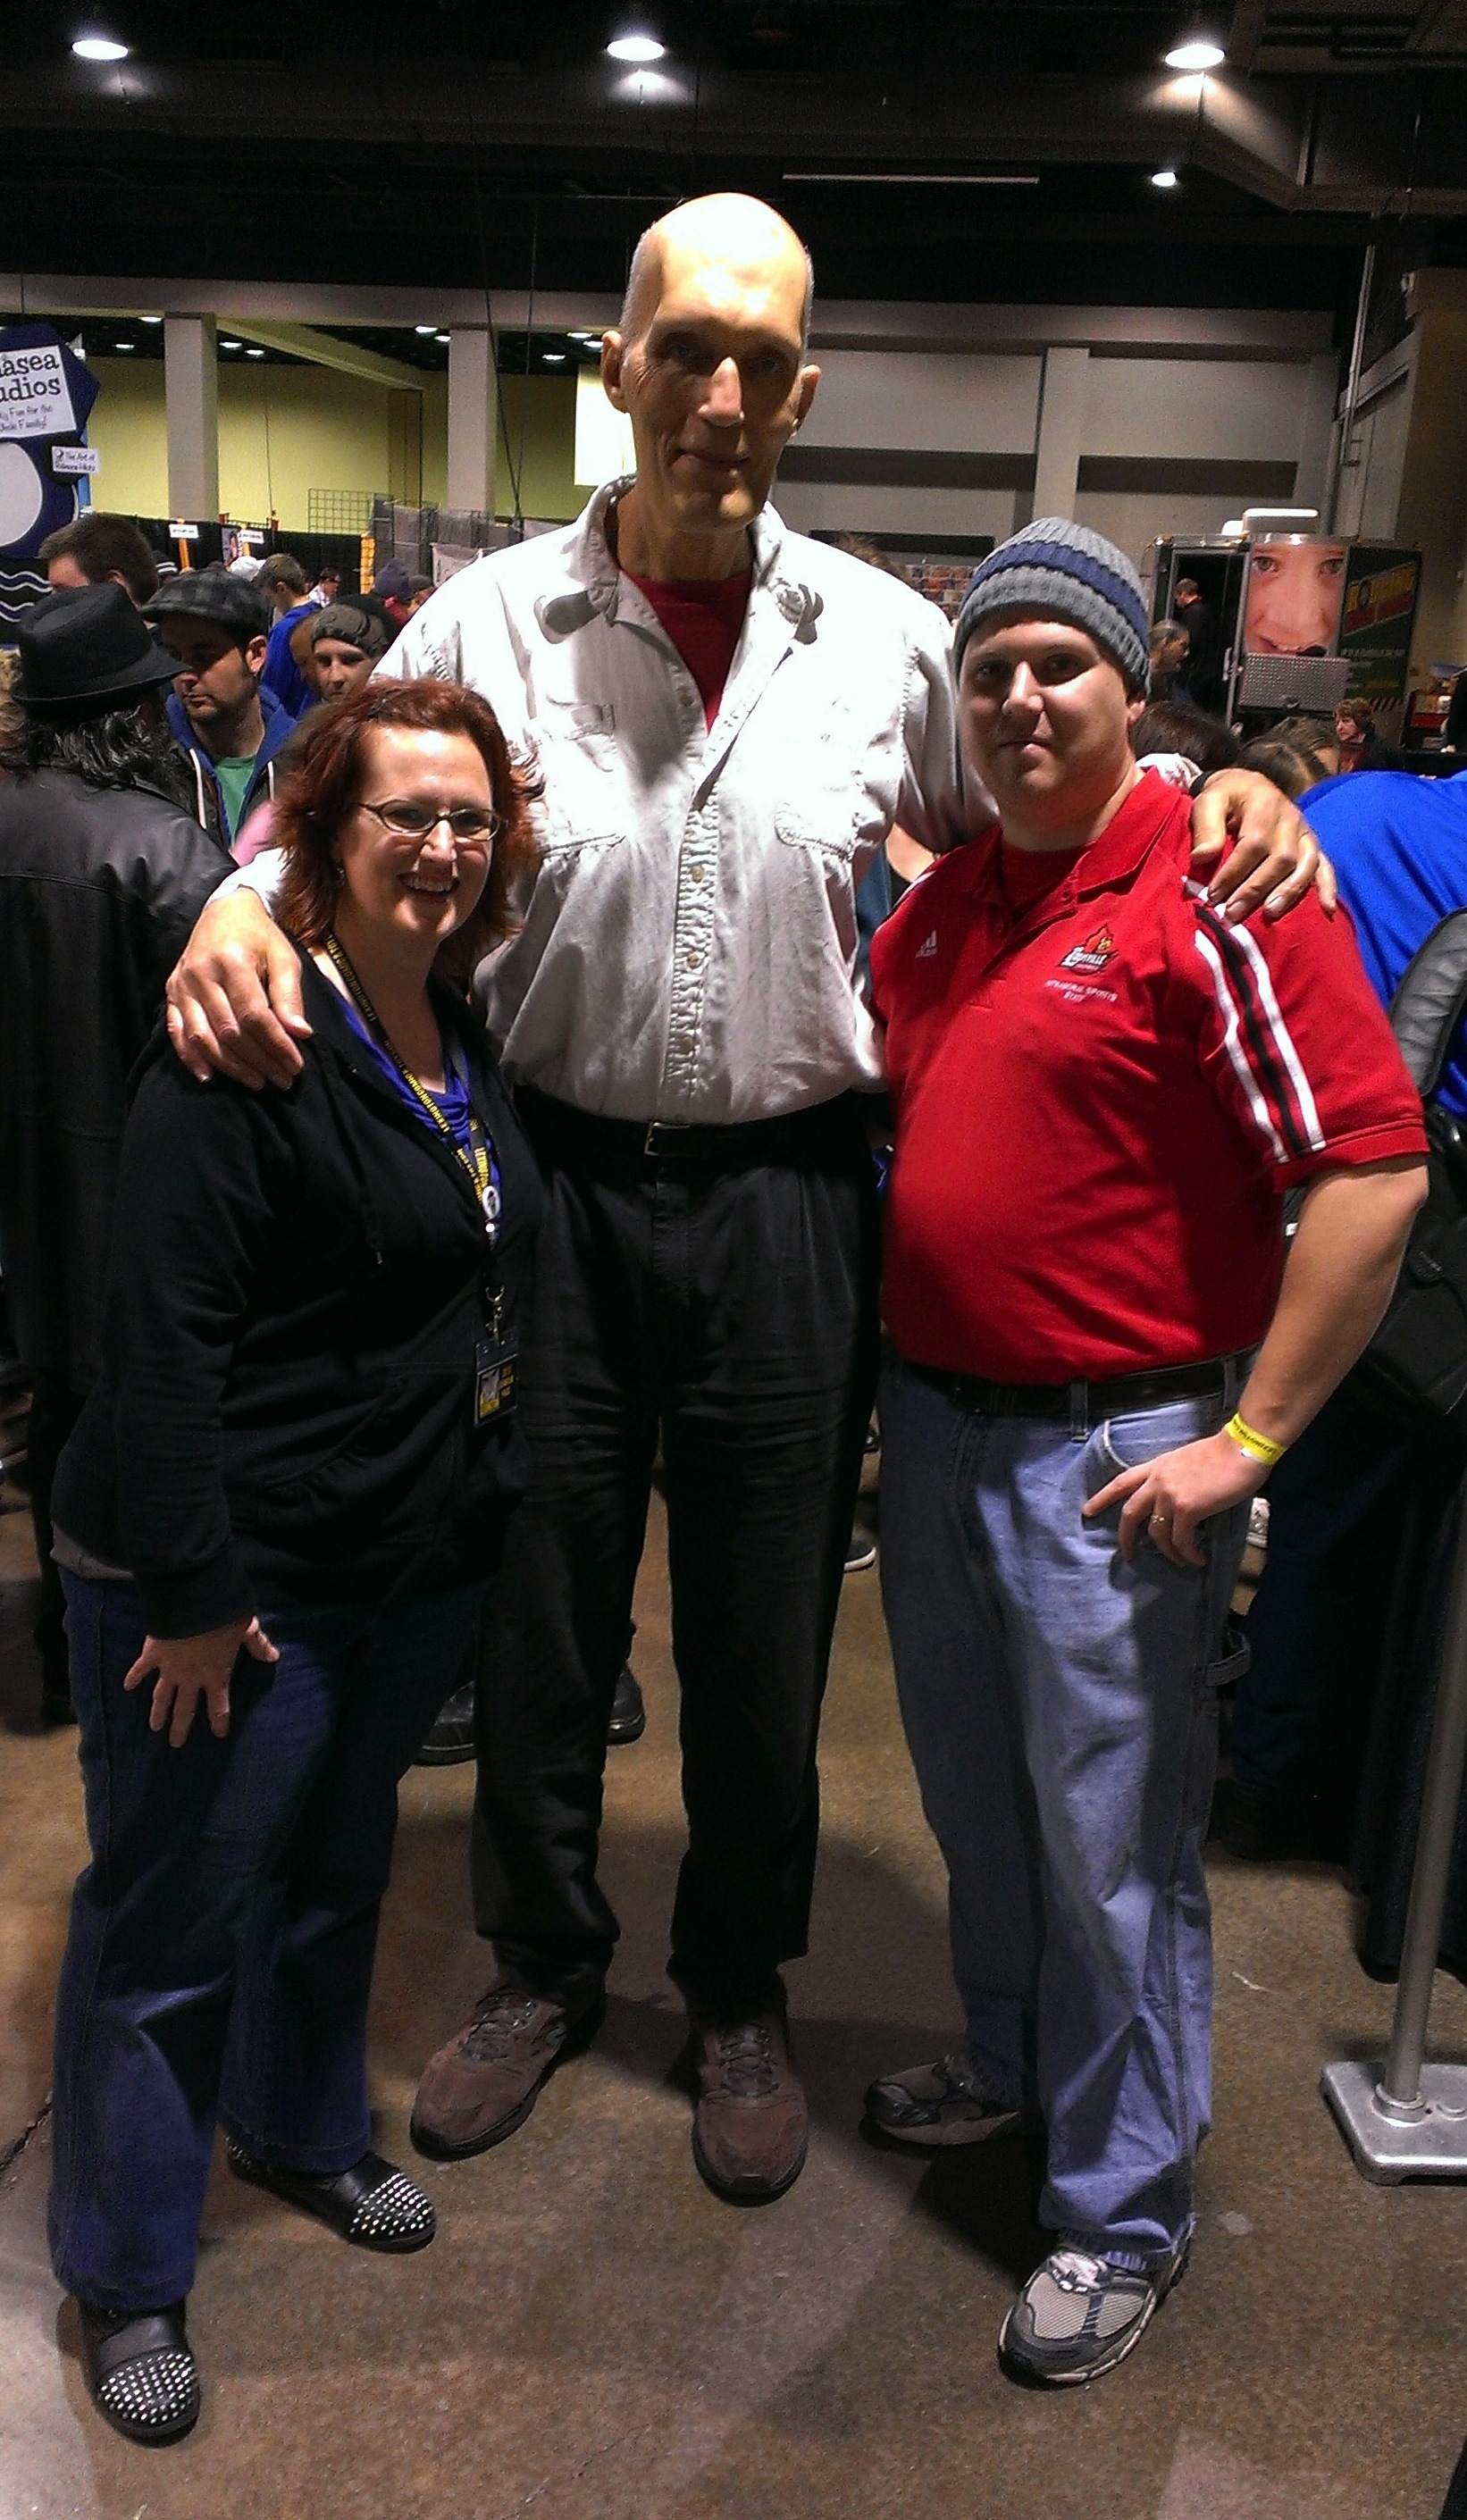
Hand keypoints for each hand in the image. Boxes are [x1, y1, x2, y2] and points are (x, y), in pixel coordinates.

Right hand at [123, 1615, 278, 1747]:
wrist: (193, 1602)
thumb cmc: (223, 1616)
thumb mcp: (247, 1628)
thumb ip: (258, 1645)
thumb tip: (273, 1657)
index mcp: (216, 1674)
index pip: (219, 1705)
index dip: (219, 1721)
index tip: (218, 1734)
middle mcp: (191, 1678)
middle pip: (185, 1709)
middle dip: (181, 1727)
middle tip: (175, 1744)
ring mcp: (169, 1668)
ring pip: (162, 1697)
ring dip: (158, 1713)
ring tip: (154, 1727)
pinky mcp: (153, 1654)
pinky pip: (141, 1669)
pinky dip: (134, 1677)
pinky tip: (126, 1686)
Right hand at [166, 891, 310, 1089]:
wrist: (223, 912)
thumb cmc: (258, 937)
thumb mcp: (283, 957)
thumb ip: (289, 995)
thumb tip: (300, 1034)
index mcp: (231, 961)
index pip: (255, 1016)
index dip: (276, 1045)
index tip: (295, 1065)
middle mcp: (201, 974)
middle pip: (229, 1032)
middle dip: (259, 1061)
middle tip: (282, 1080)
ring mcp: (181, 985)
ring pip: (203, 1038)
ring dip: (231, 1067)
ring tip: (257, 1082)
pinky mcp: (171, 992)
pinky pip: (176, 1032)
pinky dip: (191, 1058)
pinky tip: (210, 1077)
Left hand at [1083, 1431, 1267, 1567]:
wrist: (1243, 1448)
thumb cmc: (1223, 1453)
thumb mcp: (1187, 1460)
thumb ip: (1174, 1478)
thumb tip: (1178, 1500)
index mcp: (1157, 1466)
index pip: (1121, 1482)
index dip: (1102, 1497)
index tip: (1087, 1511)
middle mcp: (1157, 1481)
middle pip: (1130, 1513)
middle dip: (1125, 1537)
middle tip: (1127, 1555)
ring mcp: (1170, 1495)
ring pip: (1157, 1534)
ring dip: (1169, 1553)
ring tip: (1180, 1561)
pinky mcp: (1188, 1509)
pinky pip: (1181, 1541)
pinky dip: (1188, 1554)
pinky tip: (1196, 1559)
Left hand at [1187, 770, 1336, 923]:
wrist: (1246, 785)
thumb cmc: (1224, 797)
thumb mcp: (1208, 801)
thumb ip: (1206, 827)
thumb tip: (1202, 857)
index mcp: (1264, 803)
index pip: (1253, 843)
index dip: (1234, 872)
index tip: (1214, 895)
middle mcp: (1290, 817)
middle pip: (1281, 858)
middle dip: (1256, 889)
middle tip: (1233, 913)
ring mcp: (1304, 831)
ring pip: (1305, 864)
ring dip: (1288, 892)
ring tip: (1269, 914)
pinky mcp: (1312, 843)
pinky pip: (1325, 865)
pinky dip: (1327, 887)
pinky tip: (1326, 909)